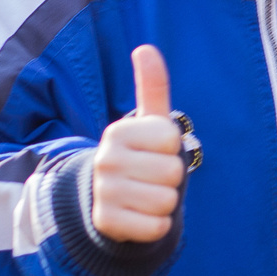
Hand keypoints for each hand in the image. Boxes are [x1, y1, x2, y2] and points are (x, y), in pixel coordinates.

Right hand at [91, 45, 185, 241]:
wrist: (112, 202)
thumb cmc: (141, 157)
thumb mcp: (149, 124)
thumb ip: (152, 88)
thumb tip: (145, 48)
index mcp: (117, 132)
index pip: (172, 138)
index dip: (172, 148)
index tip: (153, 151)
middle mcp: (105, 159)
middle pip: (173, 171)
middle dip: (171, 178)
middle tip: (150, 177)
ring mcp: (104, 192)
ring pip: (166, 200)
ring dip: (164, 203)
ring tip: (145, 195)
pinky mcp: (107, 223)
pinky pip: (156, 227)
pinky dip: (156, 226)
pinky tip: (140, 216)